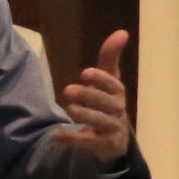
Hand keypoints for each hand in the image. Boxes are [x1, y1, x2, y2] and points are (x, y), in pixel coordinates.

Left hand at [56, 31, 133, 162]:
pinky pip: (89, 143)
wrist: (114, 140)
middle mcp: (119, 111)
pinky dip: (73, 139)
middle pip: (108, 104)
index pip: (114, 85)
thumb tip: (122, 31)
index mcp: (119, 94)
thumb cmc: (108, 104)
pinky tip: (56, 135)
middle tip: (68, 90)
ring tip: (69, 109)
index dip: (102, 79)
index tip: (85, 73)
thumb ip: (110, 58)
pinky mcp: (104, 146)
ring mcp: (113, 130)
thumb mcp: (108, 81)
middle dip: (90, 96)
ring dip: (86, 115)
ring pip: (101, 123)